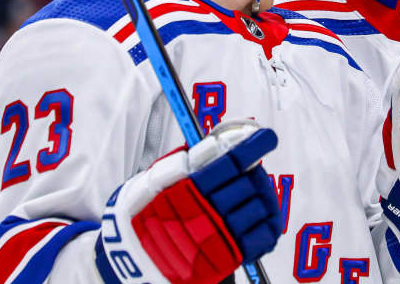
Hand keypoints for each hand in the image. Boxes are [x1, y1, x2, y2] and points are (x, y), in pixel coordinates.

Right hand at [97, 121, 282, 283]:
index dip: (252, 147)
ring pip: (259, 207)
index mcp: (186, 190)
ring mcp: (217, 237)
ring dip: (262, 196)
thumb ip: (187, 161)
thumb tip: (220, 143)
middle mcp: (204, 213)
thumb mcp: (154, 180)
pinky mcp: (227, 258)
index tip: (265, 138)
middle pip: (249, 183)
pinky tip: (259, 215)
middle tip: (250, 169)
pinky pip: (262, 236)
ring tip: (253, 193)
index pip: (230, 161)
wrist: (132, 261)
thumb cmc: (142, 216)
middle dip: (254, 172)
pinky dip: (267, 222)